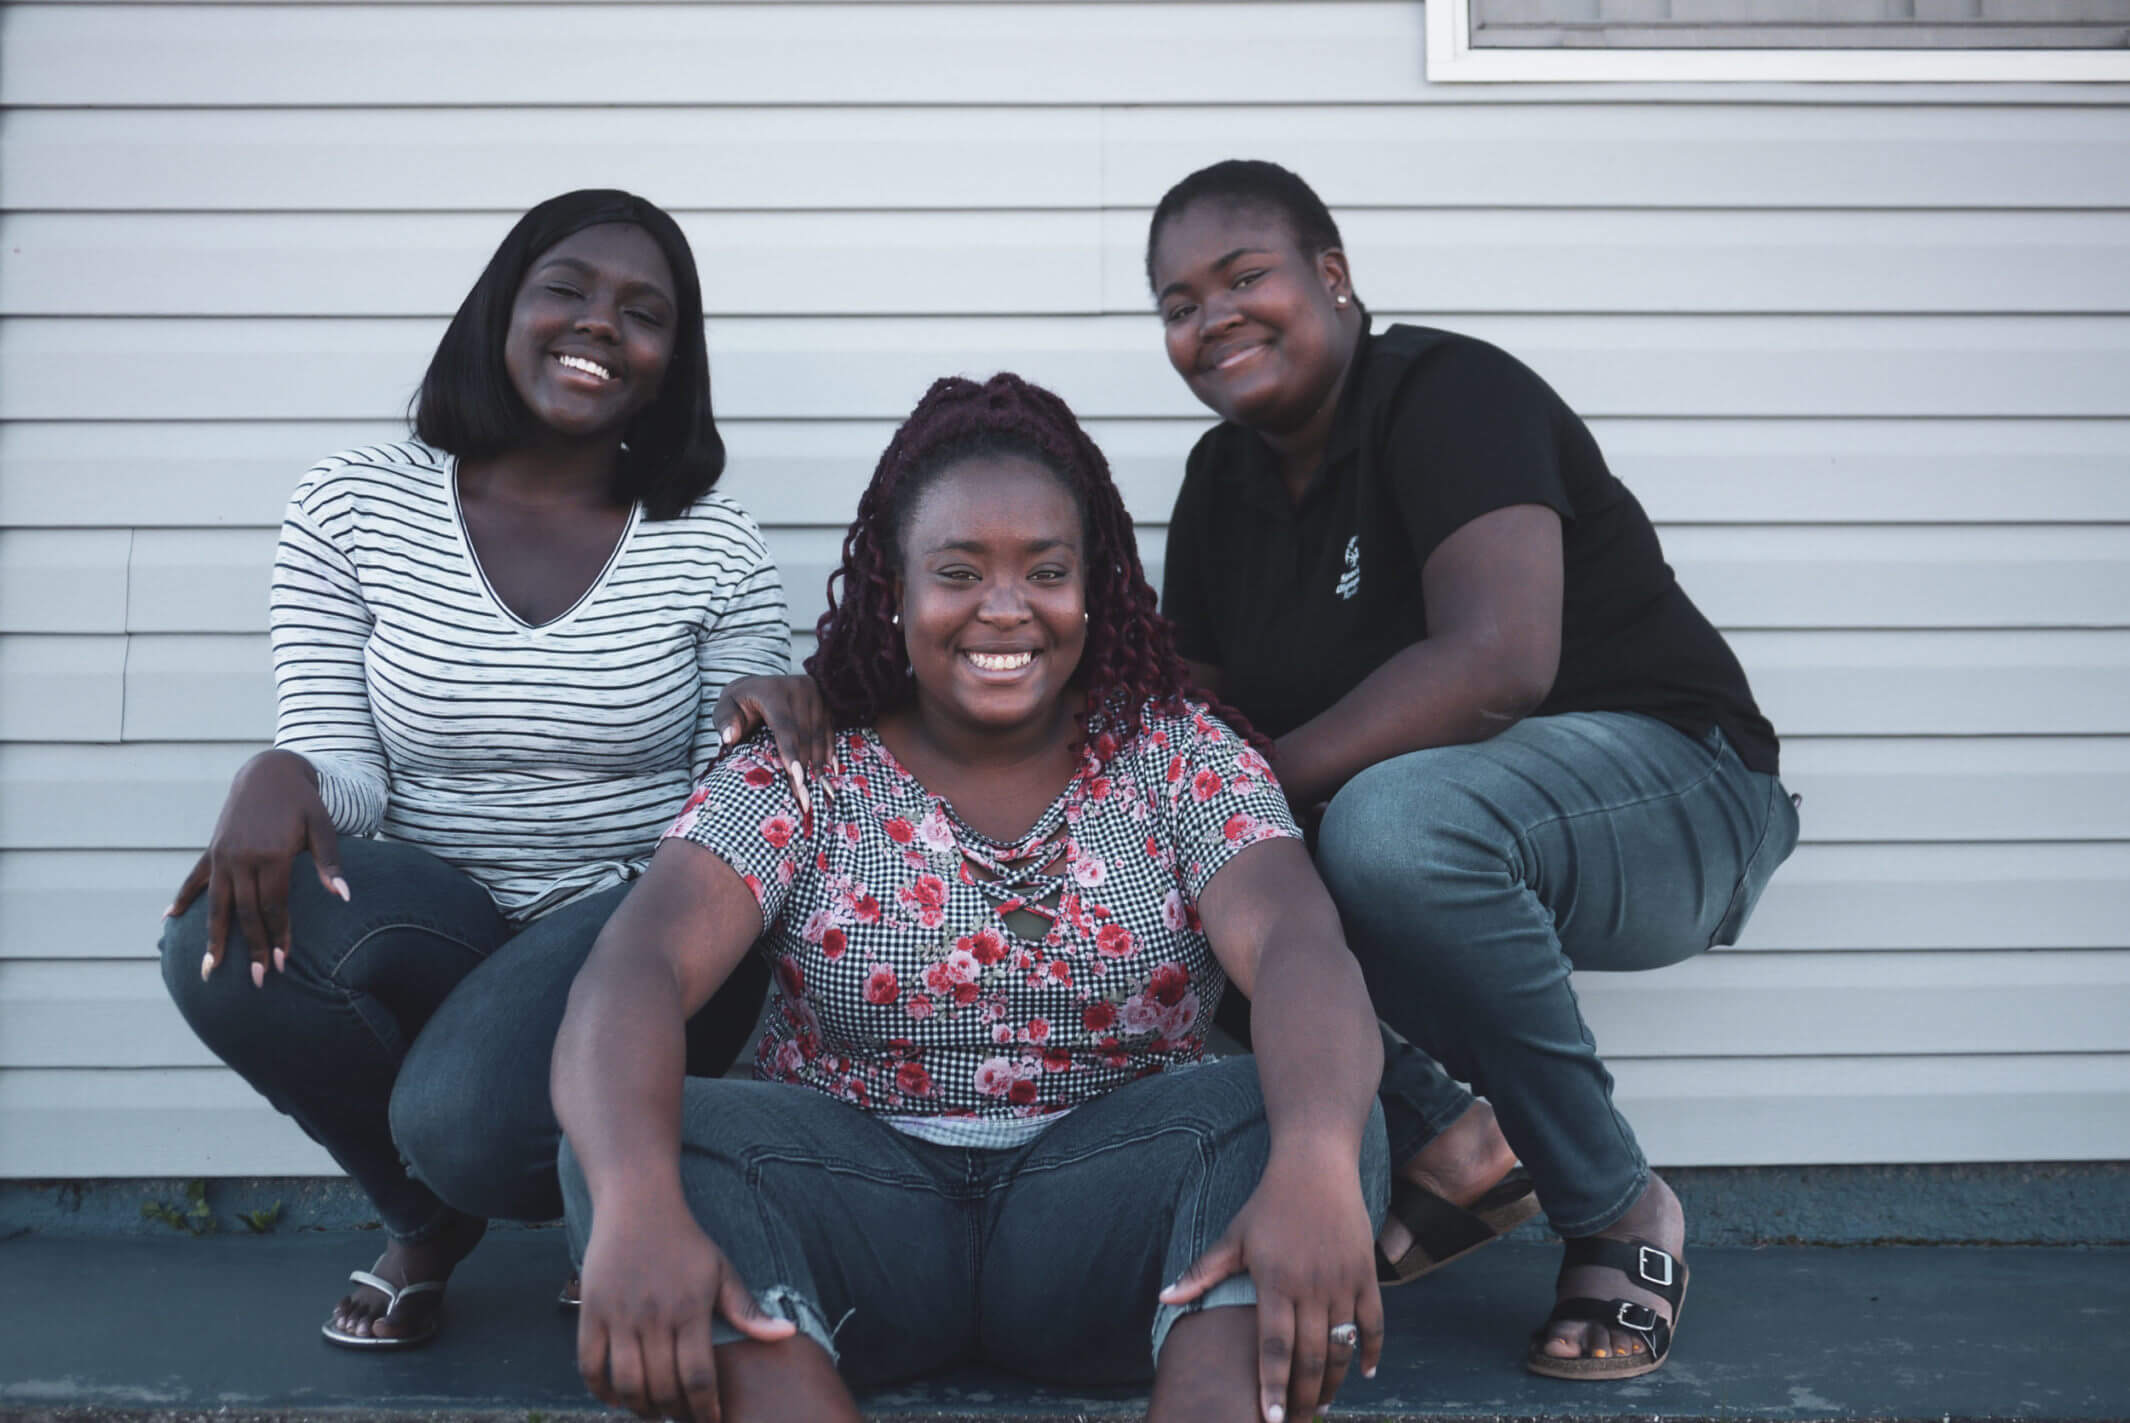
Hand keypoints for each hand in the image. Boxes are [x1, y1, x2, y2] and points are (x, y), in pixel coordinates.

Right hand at [168, 749, 347, 988]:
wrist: (268, 772)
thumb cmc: (302, 802)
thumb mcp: (322, 826)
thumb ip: (330, 863)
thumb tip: (344, 896)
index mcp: (271, 855)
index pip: (275, 906)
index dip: (280, 935)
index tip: (285, 963)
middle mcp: (241, 858)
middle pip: (246, 913)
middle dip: (253, 947)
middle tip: (259, 980)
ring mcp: (222, 855)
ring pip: (217, 905)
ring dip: (215, 938)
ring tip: (210, 969)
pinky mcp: (212, 850)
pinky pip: (195, 879)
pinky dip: (183, 898)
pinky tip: (169, 919)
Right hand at [576, 1197, 795, 1421]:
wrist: (638, 1205)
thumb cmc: (685, 1241)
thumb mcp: (721, 1270)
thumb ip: (747, 1310)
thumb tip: (787, 1335)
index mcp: (690, 1309)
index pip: (699, 1377)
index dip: (705, 1409)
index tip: (710, 1421)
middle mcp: (654, 1316)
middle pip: (662, 1386)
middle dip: (675, 1413)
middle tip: (683, 1418)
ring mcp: (619, 1315)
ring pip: (626, 1383)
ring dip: (640, 1408)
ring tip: (654, 1413)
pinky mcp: (591, 1311)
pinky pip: (589, 1365)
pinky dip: (600, 1391)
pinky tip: (617, 1398)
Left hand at [711, 675, 832, 815]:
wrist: (760, 683)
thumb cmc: (740, 701)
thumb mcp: (725, 705)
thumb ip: (724, 720)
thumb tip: (729, 738)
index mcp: (773, 691)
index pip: (785, 727)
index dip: (791, 753)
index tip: (797, 778)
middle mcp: (799, 690)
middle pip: (804, 735)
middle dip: (805, 769)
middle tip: (805, 798)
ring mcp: (815, 695)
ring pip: (818, 736)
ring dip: (819, 765)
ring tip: (820, 791)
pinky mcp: (825, 703)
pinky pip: (829, 731)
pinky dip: (829, 753)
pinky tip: (830, 772)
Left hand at [1160, 1152, 1382, 1422]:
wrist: (1315, 1166)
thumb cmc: (1268, 1204)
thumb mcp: (1233, 1237)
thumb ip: (1202, 1273)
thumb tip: (1164, 1298)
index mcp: (1275, 1282)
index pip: (1275, 1348)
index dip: (1274, 1387)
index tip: (1272, 1420)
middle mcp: (1311, 1287)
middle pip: (1310, 1358)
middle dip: (1304, 1398)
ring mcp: (1342, 1282)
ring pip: (1342, 1347)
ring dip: (1334, 1383)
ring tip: (1321, 1405)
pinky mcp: (1365, 1274)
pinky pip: (1373, 1323)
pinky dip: (1370, 1352)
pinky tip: (1363, 1374)